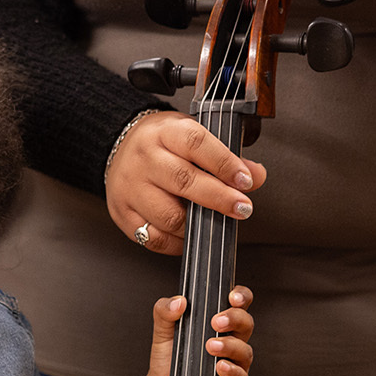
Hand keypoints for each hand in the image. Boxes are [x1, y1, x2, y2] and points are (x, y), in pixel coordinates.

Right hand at [105, 111, 266, 255]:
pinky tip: (190, 236)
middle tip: (242, 208)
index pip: (195, 143)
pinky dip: (177, 243)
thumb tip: (256, 176)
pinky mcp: (123, 214)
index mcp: (164, 132)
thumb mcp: (192, 135)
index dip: (224, 163)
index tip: (245, 180)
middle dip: (219, 198)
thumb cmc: (162, 143)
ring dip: (198, 226)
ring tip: (213, 222)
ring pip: (168, 216)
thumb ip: (226, 156)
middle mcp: (144, 158)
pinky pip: (153, 238)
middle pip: (183, 181)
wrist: (119, 147)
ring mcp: (130, 188)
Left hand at [117, 288, 256, 375]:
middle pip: (246, 323)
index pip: (239, 303)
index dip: (242, 296)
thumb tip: (178, 301)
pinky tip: (219, 367)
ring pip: (245, 350)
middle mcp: (231, 339)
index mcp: (219, 321)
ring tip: (210, 346)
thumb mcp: (162, 330)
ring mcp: (234, 361)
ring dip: (230, 346)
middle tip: (215, 322)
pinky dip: (232, 371)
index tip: (232, 296)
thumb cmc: (168, 356)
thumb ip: (165, 311)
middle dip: (235, 318)